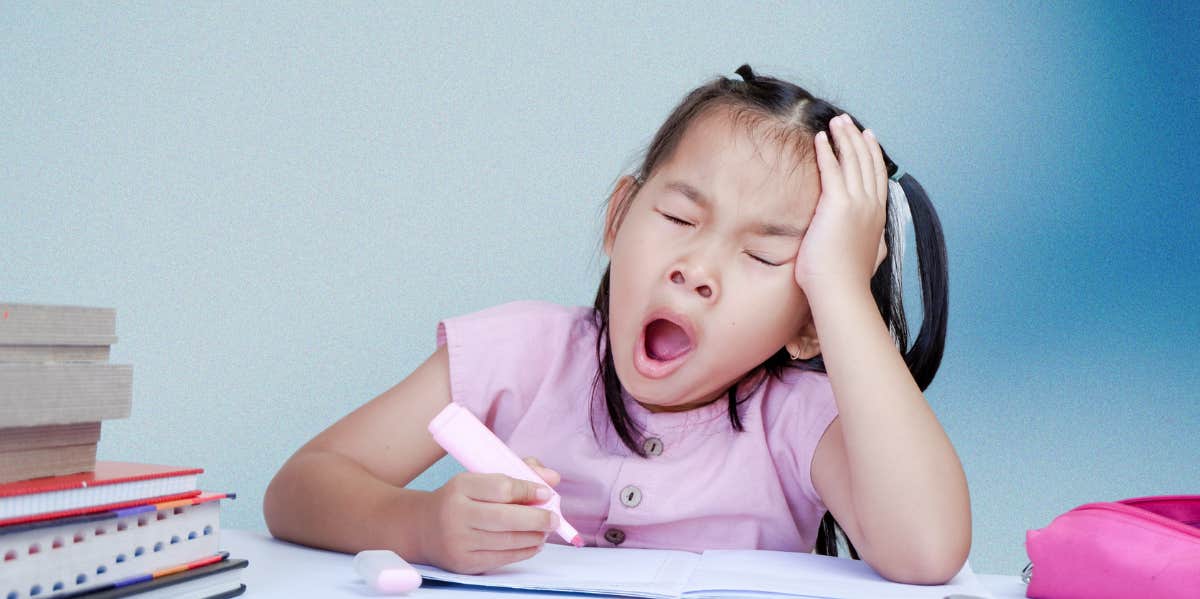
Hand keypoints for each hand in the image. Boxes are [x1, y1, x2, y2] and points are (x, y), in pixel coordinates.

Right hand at [418, 457, 560, 573]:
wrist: (423, 528)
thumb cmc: (460, 500)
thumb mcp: (480, 479)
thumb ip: (518, 473)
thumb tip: (552, 478)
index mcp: (461, 487)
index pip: (501, 487)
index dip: (528, 490)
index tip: (545, 493)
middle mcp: (456, 514)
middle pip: (506, 518)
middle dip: (537, 519)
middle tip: (554, 518)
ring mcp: (459, 541)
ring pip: (507, 541)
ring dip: (534, 536)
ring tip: (545, 531)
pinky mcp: (464, 562)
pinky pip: (502, 559)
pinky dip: (523, 551)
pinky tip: (534, 544)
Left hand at [794, 114, 888, 295]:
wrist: (841, 292)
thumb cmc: (847, 281)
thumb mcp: (870, 258)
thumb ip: (875, 245)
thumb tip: (880, 244)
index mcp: (878, 216)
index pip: (877, 176)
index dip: (872, 153)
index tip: (867, 137)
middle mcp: (871, 205)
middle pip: (866, 162)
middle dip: (857, 138)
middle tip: (847, 122)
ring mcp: (857, 204)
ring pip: (852, 161)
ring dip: (843, 138)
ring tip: (835, 122)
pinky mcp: (838, 205)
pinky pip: (832, 169)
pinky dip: (827, 151)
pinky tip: (821, 138)